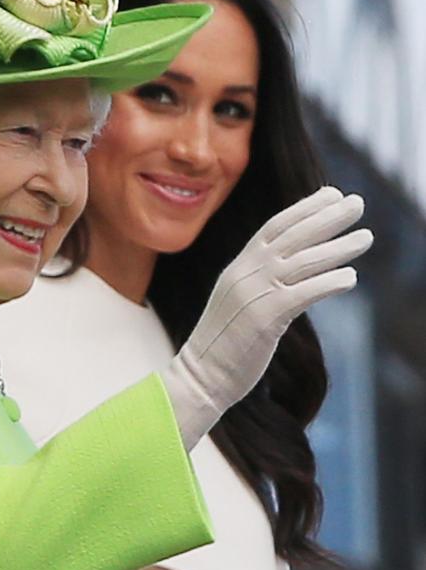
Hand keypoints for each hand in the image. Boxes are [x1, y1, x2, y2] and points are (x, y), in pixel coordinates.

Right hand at [162, 187, 372, 445]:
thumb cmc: (224, 344)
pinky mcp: (266, 318)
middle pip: (293, 235)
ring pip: (304, 261)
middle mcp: (247, 273)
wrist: (201, 375)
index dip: (305, 208)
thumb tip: (296, 270)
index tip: (332, 194)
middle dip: (327, 216)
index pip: (275, 225)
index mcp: (239, 267)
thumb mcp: (239, 301)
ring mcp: (255, 294)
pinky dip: (329, 282)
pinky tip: (350, 278)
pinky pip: (305, 293)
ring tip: (366, 237)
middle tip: (357, 202)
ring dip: (339, 247)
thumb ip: (261, 282)